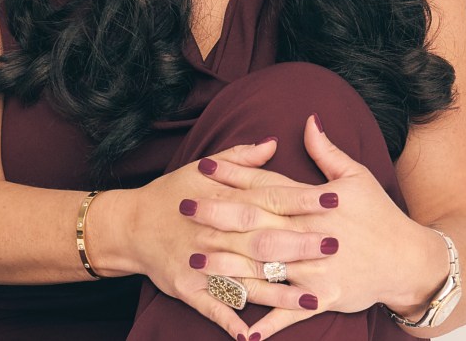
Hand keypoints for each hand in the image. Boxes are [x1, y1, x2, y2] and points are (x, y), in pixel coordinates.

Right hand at [117, 137, 337, 339]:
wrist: (131, 225)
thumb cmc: (173, 192)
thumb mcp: (202, 167)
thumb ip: (241, 158)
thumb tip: (274, 142)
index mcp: (224, 199)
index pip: (271, 197)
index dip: (303, 200)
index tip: (333, 200)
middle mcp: (217, 232)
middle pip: (265, 239)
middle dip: (300, 243)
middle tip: (334, 244)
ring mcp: (203, 263)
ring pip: (248, 279)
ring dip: (280, 291)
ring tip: (314, 299)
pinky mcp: (189, 289)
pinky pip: (215, 308)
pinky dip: (233, 321)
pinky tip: (256, 335)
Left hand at [189, 115, 448, 339]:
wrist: (408, 260)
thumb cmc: (379, 214)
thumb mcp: (356, 176)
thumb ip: (327, 151)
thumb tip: (308, 120)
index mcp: (314, 203)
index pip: (266, 185)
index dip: (234, 175)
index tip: (204, 166)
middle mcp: (310, 235)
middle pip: (256, 223)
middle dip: (218, 215)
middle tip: (184, 207)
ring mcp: (315, 270)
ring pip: (264, 268)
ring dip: (228, 265)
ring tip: (195, 258)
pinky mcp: (323, 298)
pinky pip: (289, 314)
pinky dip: (267, 322)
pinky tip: (241, 329)